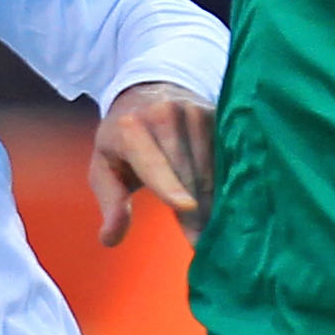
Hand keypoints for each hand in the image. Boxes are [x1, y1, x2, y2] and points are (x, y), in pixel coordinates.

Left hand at [93, 81, 215, 245]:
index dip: (169, 185)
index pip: (152, 161)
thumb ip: (110, 204)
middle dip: (196, 211)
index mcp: (131, 127)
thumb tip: (109, 239)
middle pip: (187, 171)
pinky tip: (229, 204)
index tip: (186, 207)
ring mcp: (195, 111)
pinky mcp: (217, 114)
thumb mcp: (105, 167)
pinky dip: (227, 180)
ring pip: (211, 165)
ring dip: (215, 200)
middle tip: (201, 244)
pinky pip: (226, 153)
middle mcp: (165, 114)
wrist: (149, 90)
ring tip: (216, 230)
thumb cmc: (122, 139)